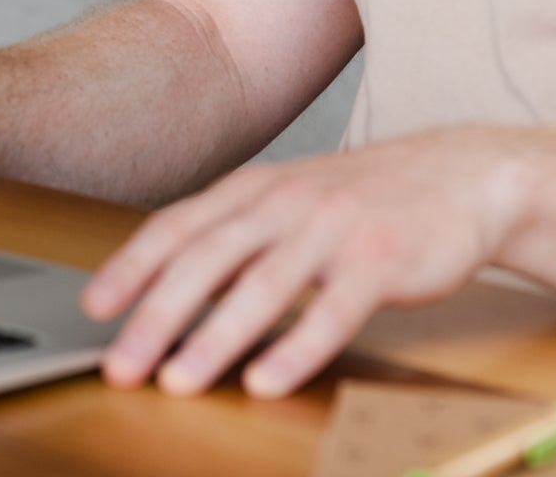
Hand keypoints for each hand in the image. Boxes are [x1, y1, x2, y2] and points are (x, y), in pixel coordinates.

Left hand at [81, 131, 532, 398]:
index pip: (178, 225)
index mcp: (256, 187)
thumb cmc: (364, 199)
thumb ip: (236, 236)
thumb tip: (169, 285)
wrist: (461, 174)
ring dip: (214, 338)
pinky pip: (332, 312)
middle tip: (120, 365)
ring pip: (262, 286)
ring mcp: (333, 227)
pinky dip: (295, 348)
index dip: (131, 267)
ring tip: (179, 380)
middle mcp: (286, 200)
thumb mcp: (291, 202)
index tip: (94, 308)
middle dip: (156, 315)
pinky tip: (267, 381)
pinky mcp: (381, 259)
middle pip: (207, 258)